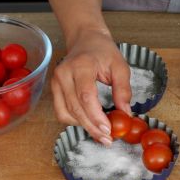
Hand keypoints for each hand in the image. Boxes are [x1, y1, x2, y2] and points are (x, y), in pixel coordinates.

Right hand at [51, 28, 131, 144]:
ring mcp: (56, 81)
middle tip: (107, 139)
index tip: (108, 130)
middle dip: (92, 127)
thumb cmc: (103, 51)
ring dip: (84, 126)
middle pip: (76, 108)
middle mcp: (64, 73)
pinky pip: (61, 111)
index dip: (96, 116)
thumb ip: (123, 90)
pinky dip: (75, 120)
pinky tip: (89, 123)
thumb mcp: (120, 66)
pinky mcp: (54, 88)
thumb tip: (125, 113)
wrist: (86, 40)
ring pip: (66, 113)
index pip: (86, 96)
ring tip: (100, 133)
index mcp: (81, 65)